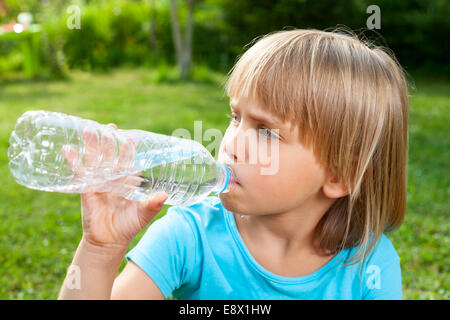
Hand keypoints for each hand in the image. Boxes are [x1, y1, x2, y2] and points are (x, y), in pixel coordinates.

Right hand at [62, 123, 167, 248]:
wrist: (109, 242)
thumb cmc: (128, 226)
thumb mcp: (143, 215)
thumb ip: (153, 204)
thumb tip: (165, 195)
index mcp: (127, 182)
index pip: (128, 161)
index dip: (129, 149)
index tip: (131, 136)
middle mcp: (112, 179)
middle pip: (110, 156)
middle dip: (110, 142)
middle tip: (111, 127)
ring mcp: (98, 183)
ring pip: (95, 160)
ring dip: (92, 146)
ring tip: (90, 129)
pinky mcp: (85, 191)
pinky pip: (79, 174)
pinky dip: (73, 162)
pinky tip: (68, 149)